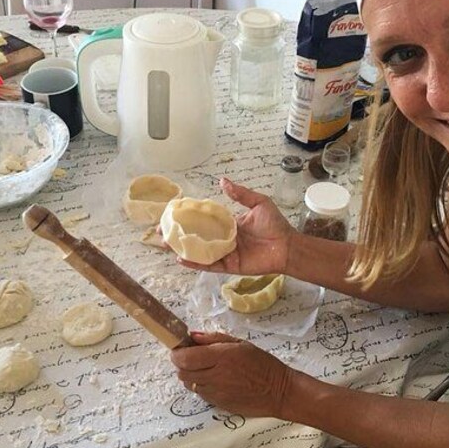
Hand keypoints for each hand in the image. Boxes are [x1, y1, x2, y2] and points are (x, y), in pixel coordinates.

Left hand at [171, 331, 293, 417]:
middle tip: (191, 357)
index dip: (177, 352)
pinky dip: (200, 385)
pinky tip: (214, 379)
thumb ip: (214, 338)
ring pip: (188, 383)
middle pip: (182, 372)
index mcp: (221, 356)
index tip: (180, 347)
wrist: (278, 391)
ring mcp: (215, 392)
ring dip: (190, 374)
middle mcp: (215, 375)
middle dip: (182, 363)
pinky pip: (199, 393)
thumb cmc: (262, 364)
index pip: (185, 357)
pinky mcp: (217, 404)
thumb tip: (192, 335)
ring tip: (204, 368)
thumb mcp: (240, 343)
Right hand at [175, 178, 294, 275]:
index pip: (203, 220)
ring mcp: (224, 253)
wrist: (287, 246)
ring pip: (198, 252)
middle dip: (178, 235)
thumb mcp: (258, 203)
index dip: (188, 217)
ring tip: (165, 244)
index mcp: (228, 223)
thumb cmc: (275, 224)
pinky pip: (208, 265)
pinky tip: (181, 258)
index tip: (171, 214)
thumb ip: (240, 194)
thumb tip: (222, 181)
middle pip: (196, 237)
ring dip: (181, 248)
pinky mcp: (228, 266)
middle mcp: (223, 238)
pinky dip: (195, 263)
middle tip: (161, 231)